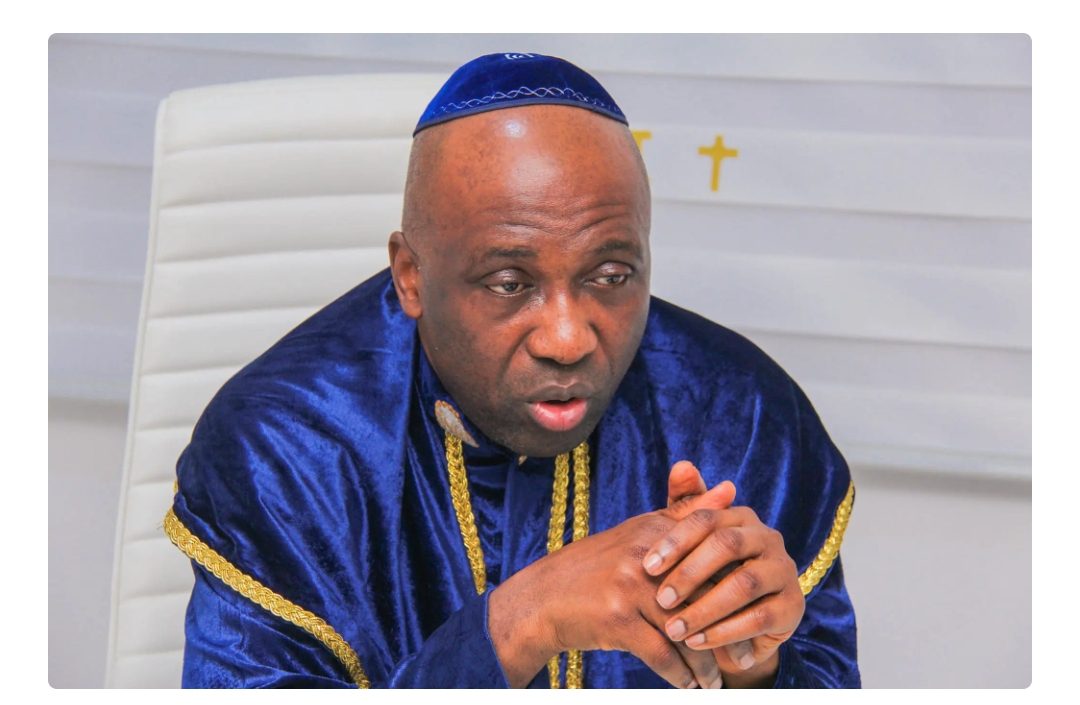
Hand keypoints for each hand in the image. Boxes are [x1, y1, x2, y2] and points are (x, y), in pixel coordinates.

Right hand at [487, 463, 734, 688]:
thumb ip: (685, 514)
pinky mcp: (618, 619)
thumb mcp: (639, 533)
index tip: (749, 616)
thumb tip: (731, 488)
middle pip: (704, 597)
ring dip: (706, 663)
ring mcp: (631, 587)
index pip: (711, 560)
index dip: (732, 593)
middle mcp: (645, 555)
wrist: (542, 599)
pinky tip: (689, 687)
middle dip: (726, 633)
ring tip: (717, 681)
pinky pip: (662, 654)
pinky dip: (680, 675)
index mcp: (654, 530)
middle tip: (743, 657)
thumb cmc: (595, 568)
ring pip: (687, 631)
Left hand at [645, 468, 803, 687]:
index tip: (646, 566)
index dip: (676, 540)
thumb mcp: (692, 544)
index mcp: (741, 517)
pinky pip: (758, 618)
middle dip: (690, 573)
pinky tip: (697, 643)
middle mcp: (768, 538)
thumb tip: (682, 464)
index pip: (707, 518)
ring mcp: (784, 571)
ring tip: (674, 629)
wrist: (739, 623)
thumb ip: (684, 506)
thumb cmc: (709, 576)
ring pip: (744, 584)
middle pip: (727, 546)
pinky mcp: (793, 606)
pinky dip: (725, 632)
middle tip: (660, 599)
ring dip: (705, 608)